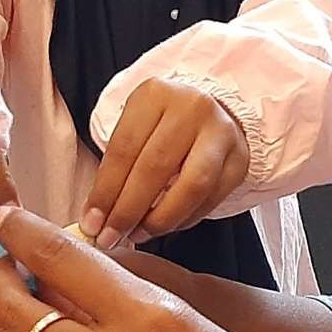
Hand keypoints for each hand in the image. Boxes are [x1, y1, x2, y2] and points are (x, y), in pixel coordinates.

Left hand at [82, 79, 249, 249]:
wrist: (209, 110)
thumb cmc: (161, 124)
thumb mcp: (135, 127)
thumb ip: (117, 167)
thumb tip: (96, 218)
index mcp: (156, 94)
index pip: (124, 149)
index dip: (105, 192)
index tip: (91, 223)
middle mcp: (192, 108)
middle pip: (155, 168)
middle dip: (128, 211)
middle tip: (109, 236)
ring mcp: (221, 133)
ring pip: (190, 187)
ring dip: (160, 220)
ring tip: (138, 234)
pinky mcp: (239, 160)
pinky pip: (210, 200)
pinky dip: (184, 220)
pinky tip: (165, 226)